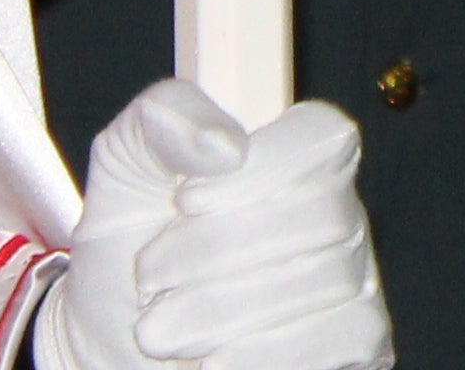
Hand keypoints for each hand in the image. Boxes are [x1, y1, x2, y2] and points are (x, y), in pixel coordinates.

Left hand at [32, 83, 397, 369]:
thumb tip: (226, 143)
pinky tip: (212, 360)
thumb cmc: (128, 249)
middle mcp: (337, 214)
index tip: (186, 201)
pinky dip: (261, 354)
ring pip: (324, 282)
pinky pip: (339, 340)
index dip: (260, 168)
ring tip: (160, 327)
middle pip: (324, 214)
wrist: (109, 342)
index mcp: (294, 159)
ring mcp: (353, 281)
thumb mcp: (125, 166)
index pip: (324, 136)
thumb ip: (165, 118)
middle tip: (151, 277)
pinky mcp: (356, 345)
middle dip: (216, 253)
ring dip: (220, 312)